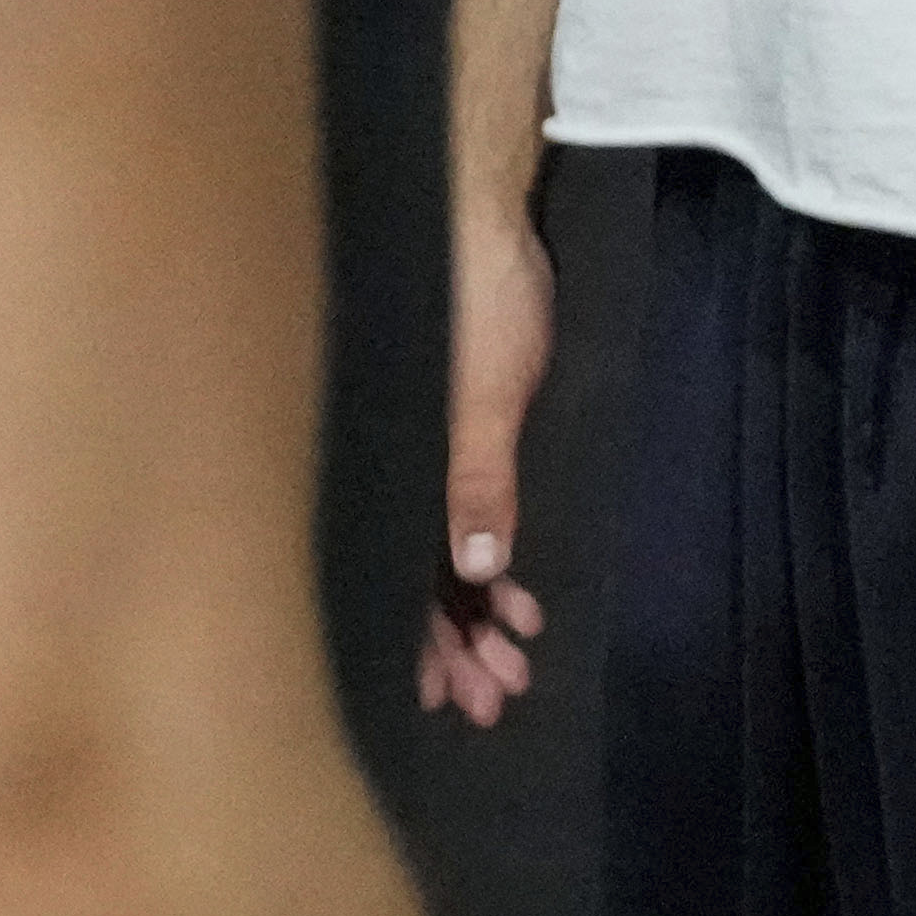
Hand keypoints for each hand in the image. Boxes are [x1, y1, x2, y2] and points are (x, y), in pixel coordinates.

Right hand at [416, 191, 552, 725]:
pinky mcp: (452, 424)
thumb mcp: (482, 395)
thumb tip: (474, 573)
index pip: (403, 579)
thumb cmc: (478, 297)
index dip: (427, 645)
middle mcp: (404, 468)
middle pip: (420, 580)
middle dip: (456, 646)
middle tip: (496, 698)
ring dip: (473, 613)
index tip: (455, 699)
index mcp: (402, 467)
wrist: (480, 215)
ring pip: (439, 555)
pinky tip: (510, 591)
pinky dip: (484, 558)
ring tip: (513, 662)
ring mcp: (426, 450)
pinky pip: (459, 512)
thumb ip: (477, 481)